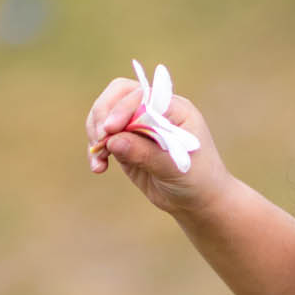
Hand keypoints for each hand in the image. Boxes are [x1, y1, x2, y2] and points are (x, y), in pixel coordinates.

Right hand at [86, 72, 228, 215]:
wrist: (198, 200)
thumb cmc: (196, 179)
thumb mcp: (174, 167)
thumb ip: (144, 152)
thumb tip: (112, 141)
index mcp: (172, 107)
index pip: (141, 95)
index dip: (122, 109)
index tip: (110, 130)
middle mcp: (153, 110)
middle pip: (118, 95)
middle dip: (103, 116)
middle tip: (100, 141)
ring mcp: (137, 125)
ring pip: (106, 114)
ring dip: (96, 134)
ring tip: (99, 161)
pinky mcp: (126, 143)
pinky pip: (104, 138)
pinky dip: (96, 150)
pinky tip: (98, 168)